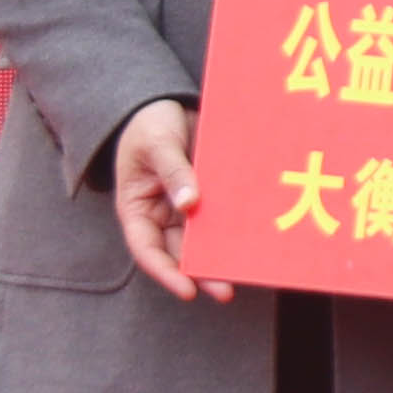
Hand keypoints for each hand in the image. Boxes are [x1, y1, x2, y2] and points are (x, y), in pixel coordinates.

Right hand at [110, 97, 232, 303]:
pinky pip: (223, 214)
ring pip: (204, 238)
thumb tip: (189, 205)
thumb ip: (172, 172)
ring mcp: (187, 207)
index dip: (165, 273)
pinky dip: (236, 227)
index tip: (187, 290)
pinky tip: (256, 237)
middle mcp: (162, 215)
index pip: (147, 250)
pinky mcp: (211, 194)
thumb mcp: (156, 143)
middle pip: (180, 252)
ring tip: (246, 271)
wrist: (168, 101)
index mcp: (136, 209)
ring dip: (223, 255)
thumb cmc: (150, 123)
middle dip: (201, 272)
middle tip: (226, 291)